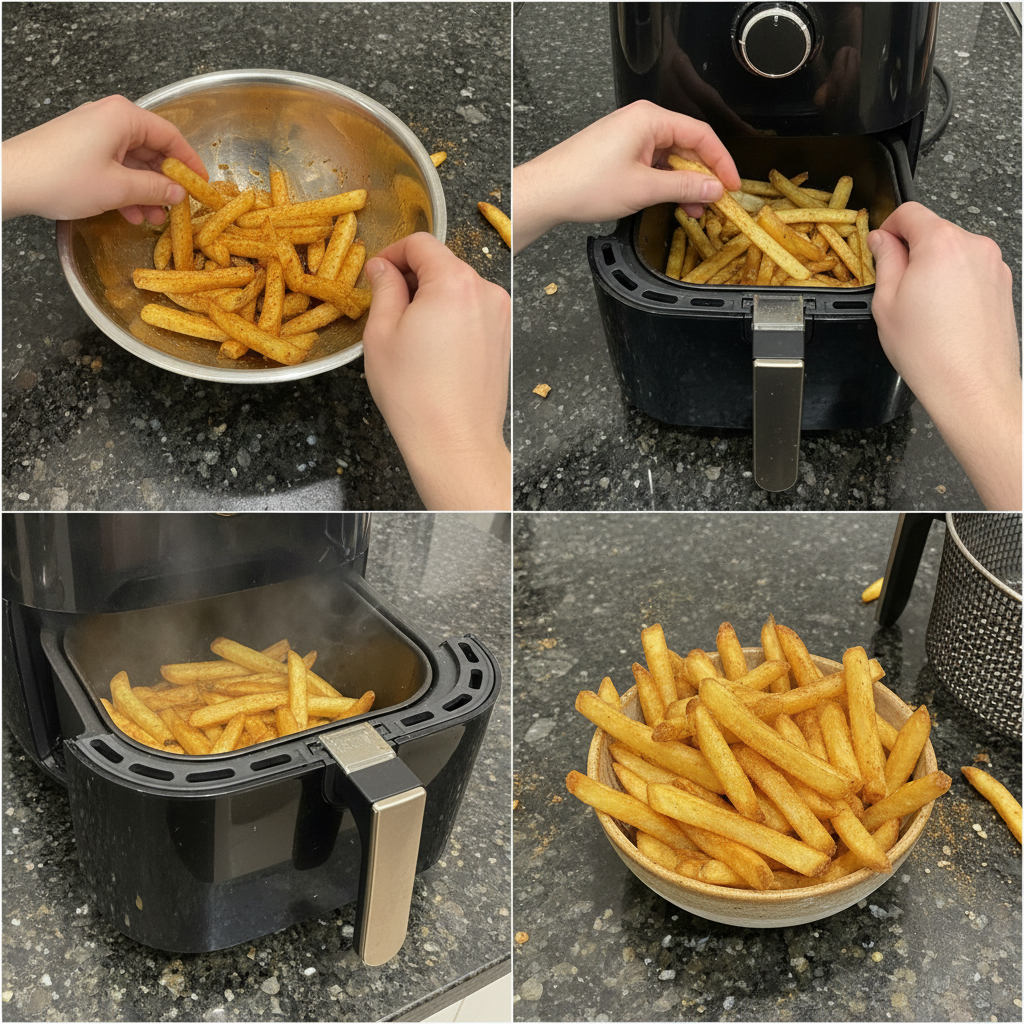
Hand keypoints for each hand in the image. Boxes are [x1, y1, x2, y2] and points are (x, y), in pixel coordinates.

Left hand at [2, 94, 205, 224]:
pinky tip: (131, 212)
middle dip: (166, 181)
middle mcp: (110, 118)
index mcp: (123, 117)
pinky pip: (114, 165)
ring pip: (133, 161)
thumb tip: (179, 193)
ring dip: (146, 189)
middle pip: (152, 148)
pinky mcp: (80, 147)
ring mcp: (93, 132)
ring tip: (154, 218)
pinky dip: (126, 188)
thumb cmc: (62, 177)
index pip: (171, 136)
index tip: (202, 185)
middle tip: (178, 206)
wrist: (11, 180)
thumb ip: (155, 189)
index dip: (190, 162)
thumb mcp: (119, 188)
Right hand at [362, 233, 510, 509]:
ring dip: (432, 298)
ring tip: (409, 334)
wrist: (454, 441)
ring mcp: (499, 315)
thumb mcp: (382, 334)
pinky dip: (450, 316)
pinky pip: (472, 311)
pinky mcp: (503, 337)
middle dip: (412, 277)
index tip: (376, 275)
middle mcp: (485, 291)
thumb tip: (382, 267)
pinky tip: (433, 349)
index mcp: (454, 282)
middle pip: (442, 264)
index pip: (421, 243)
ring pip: (458, 288)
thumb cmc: (413, 393)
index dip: (393, 253)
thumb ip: (384, 288)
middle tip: (386, 308)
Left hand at [512, 99, 740, 251]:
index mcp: (649, 119)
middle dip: (702, 176)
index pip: (701, 134)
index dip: (721, 161)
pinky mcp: (619, 152)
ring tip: (693, 209)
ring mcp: (629, 137)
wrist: (546, 193)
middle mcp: (640, 121)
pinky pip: (652, 164)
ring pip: (669, 158)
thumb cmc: (584, 184)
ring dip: (683, 184)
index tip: (732, 185)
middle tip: (714, 201)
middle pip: (686, 146)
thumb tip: (714, 188)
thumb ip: (684, 187)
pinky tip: (672, 202)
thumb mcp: (644, 189)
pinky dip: (665, 183)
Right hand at [868, 202, 1020, 509]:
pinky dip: (953, 284)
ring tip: (921, 309)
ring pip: (952, 253)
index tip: (879, 246)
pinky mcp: (1002, 285)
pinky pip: (969, 272)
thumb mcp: (886, 303)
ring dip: (933, 269)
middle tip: (895, 288)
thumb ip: (885, 261)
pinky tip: (942, 317)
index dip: (888, 227)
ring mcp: (992, 266)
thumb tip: (881, 241)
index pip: (910, 212)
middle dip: (912, 252)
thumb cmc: (928, 352)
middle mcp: (973, 247)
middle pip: (934, 231)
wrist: (972, 387)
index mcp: (941, 244)